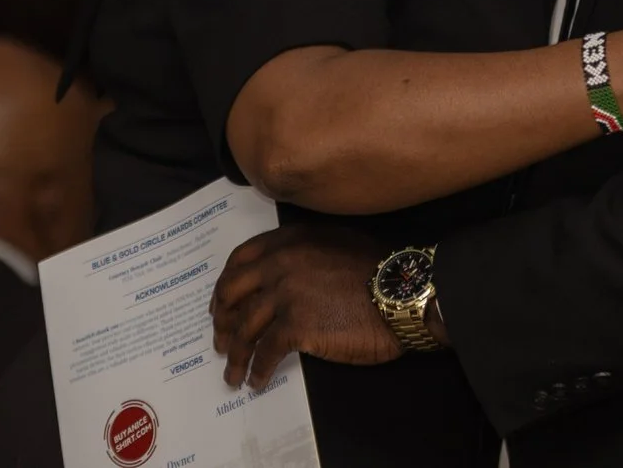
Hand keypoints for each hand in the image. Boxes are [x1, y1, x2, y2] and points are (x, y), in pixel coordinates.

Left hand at [210, 224, 403, 390]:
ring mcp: (286, 293)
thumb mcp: (336, 243)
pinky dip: (257, 369)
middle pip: (233, 292)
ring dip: (235, 355)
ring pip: (244, 327)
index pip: (240, 259)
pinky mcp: (296, 325)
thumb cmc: (377, 270)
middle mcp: (281, 262)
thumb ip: (304, 252)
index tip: (221, 304)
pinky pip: (265, 351)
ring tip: (233, 374)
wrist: (401, 293)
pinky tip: (257, 381)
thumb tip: (282, 277)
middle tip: (221, 342)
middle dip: (222, 321)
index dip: (225, 285)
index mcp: (290, 240)